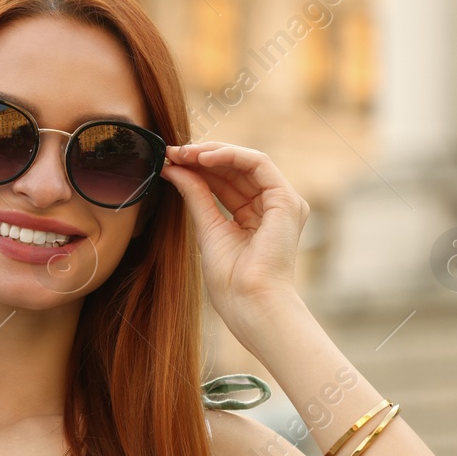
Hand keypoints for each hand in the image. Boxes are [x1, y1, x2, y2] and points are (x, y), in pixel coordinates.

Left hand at [160, 141, 311, 334]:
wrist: (249, 303)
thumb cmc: (230, 281)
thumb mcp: (206, 228)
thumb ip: (195, 196)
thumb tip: (173, 169)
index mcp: (255, 217)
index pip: (226, 182)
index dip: (198, 168)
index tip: (170, 162)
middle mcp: (271, 207)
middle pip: (235, 170)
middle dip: (202, 158)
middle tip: (172, 152)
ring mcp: (282, 202)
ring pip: (246, 162)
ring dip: (213, 153)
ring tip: (183, 153)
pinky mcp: (287, 200)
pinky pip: (258, 163)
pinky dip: (230, 156)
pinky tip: (203, 158)